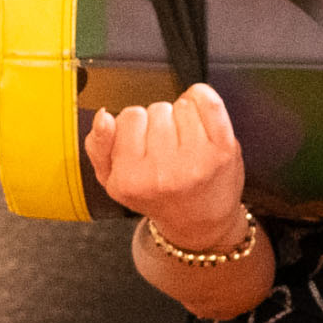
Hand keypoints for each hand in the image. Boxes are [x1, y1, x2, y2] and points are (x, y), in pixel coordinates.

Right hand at [85, 88, 250, 251]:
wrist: (200, 222)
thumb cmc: (157, 197)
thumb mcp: (112, 181)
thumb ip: (98, 147)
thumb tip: (104, 116)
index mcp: (130, 179)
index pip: (129, 117)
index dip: (137, 126)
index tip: (143, 144)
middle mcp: (163, 172)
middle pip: (156, 109)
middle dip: (160, 122)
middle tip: (166, 149)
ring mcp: (196, 160)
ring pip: (181, 105)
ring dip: (182, 117)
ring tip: (184, 143)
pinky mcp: (224, 150)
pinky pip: (208, 101)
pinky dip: (203, 99)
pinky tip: (201, 118)